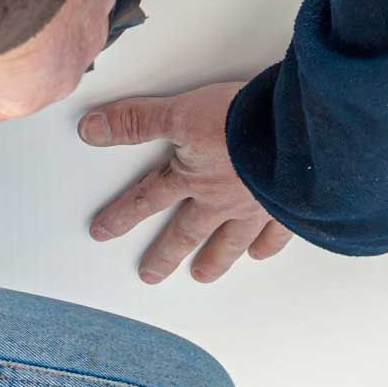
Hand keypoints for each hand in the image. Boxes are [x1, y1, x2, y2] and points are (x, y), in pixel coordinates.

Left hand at [81, 81, 293, 282]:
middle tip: (150, 275)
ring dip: (214, 259)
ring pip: (229, 241)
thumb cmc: (243, 120)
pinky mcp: (286, 207)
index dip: (120, 215)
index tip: (102, 233)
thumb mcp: (180, 111)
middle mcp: (219, 200)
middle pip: (185, 231)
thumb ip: (136, 121)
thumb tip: (90, 129)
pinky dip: (267, 246)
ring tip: (202, 275)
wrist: (297, 133)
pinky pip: (274, 234)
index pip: (146, 198)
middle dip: (164, 254)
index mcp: (191, 177)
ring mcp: (254, 207)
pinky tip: (261, 254)